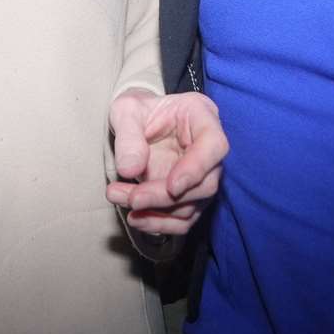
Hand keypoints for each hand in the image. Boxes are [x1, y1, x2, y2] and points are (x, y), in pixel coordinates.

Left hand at [104, 88, 227, 234]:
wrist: (137, 123)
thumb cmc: (137, 111)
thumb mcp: (125, 110)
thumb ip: (128, 135)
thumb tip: (130, 170)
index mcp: (201, 117)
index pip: (214, 145)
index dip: (197, 168)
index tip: (171, 186)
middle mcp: (208, 150)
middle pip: (205, 184)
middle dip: (165, 196)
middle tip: (132, 198)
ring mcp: (202, 176)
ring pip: (192, 206)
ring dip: (156, 211)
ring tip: (118, 198)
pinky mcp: (189, 197)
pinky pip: (182, 220)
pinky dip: (159, 224)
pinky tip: (136, 218)